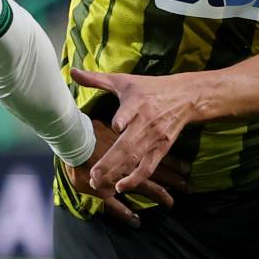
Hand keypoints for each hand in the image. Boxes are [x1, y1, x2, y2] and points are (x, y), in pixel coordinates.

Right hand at [64, 118, 189, 227]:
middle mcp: (129, 166)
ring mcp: (116, 180)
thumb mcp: (113, 124)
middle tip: (187, 187)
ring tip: (171, 203)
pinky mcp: (101, 191)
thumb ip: (126, 126)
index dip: (174, 164)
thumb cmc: (91, 130)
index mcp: (133, 149)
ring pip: (143, 189)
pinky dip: (125, 214)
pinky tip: (136, 221)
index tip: (187, 169)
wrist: (72, 141)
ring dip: (158, 196)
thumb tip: (135, 125)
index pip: (158, 156)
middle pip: (156, 174)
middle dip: (173, 181)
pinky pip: (115, 206)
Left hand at [71, 69, 199, 196]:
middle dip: (110, 161)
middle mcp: (146, 122)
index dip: (123, 119)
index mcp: (137, 102)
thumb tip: (73, 72)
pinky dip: (135, 178)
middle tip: (93, 176)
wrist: (185, 97)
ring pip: (135, 159)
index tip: (116, 125)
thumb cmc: (150, 88)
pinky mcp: (162, 148)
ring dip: (117, 173)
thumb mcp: (124, 81)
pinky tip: (120, 187)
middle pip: (127, 144)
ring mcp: (154, 138)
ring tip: (98, 183)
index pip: (130, 112)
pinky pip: (148, 167)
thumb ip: (97, 79)